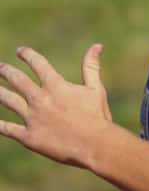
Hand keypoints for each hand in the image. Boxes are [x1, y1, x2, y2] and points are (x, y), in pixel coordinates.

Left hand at [0, 44, 112, 167]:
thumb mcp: (96, 89)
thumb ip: (91, 67)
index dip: (27, 55)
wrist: (95, 144)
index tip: (21, 51)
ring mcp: (32, 117)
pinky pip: (7, 128)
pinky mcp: (28, 136)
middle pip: (17, 79)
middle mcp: (40, 99)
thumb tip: (96, 45)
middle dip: (6, 71)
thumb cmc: (97, 116)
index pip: (37, 63)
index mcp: (56, 86)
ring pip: (7, 100)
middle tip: (0, 67)